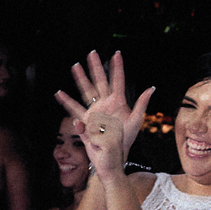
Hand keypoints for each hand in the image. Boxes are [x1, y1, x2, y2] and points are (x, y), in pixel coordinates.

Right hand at [55, 51, 153, 179]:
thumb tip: (151, 88)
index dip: (117, 67)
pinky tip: (59, 94)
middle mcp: (105, 103)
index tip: (116, 53)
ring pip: (86, 91)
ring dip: (80, 79)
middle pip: (99, 81)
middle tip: (92, 53)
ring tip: (75, 66)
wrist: (111, 156)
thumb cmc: (125, 140)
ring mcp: (94, 111)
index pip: (117, 81)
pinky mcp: (85, 120)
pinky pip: (74, 109)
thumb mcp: (136, 121)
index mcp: (117, 102)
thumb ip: (141, 104)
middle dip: (96, 67)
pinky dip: (67, 101)